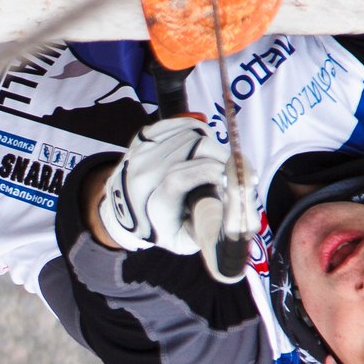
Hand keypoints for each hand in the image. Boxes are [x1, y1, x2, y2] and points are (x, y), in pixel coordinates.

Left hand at [95, 118, 226, 254]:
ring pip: (188, 132)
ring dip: (211, 144)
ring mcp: (141, 153)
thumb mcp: (184, 241)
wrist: (123, 214)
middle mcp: (142, 175)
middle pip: (191, 147)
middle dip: (221, 155)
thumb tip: (240, 208)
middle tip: (237, 168)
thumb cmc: (161, 228)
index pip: (179, 178)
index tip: (232, 178)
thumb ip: (211, 229)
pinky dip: (198, 130)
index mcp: (151, 204)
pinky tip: (205, 145)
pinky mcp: (143, 139)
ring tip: (220, 160)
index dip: (210, 172)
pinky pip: (179, 123)